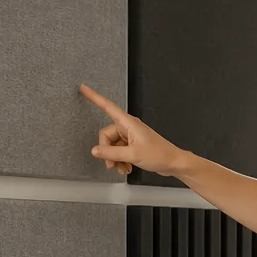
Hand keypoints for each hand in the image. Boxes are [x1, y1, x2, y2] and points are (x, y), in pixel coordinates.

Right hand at [78, 84, 192, 177]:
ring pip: (112, 146)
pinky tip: (126, 168)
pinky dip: (120, 161)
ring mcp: (131, 136)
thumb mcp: (133, 154)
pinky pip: (119, 151)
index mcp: (128, 123)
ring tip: (122, 168)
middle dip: (107, 152)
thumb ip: (111, 153)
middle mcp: (128, 127)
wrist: (174, 163)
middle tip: (111, 164)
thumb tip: (95, 151)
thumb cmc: (160, 155)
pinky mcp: (133, 145)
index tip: (83, 88)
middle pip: (106, 136)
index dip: (94, 97)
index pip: (107, 107)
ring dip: (115, 159)